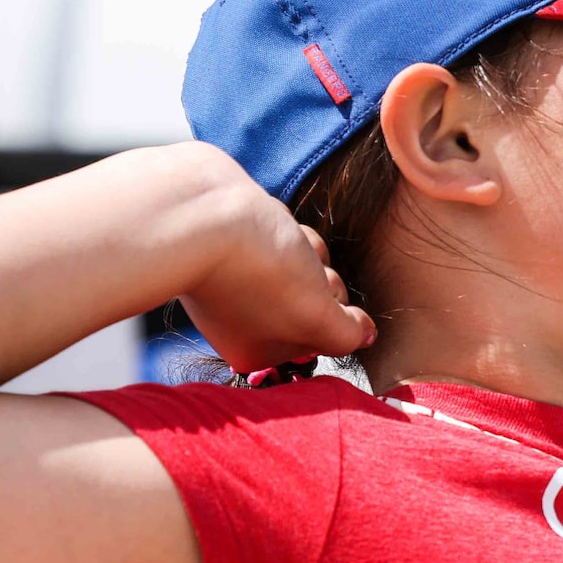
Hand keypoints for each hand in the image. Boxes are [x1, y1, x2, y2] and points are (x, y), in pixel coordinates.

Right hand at [178, 159, 375, 374]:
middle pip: (317, 298)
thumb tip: (364, 336)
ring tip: (274, 242)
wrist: (198, 211)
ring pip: (306, 264)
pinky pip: (286, 236)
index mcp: (256, 351)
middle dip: (318, 277)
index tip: (314, 301)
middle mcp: (244, 321)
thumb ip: (344, 335)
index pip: (323, 335)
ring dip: (305, 249)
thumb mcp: (315, 316)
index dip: (330, 312)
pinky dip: (285, 227)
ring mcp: (238, 280)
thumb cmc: (259, 271)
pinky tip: (265, 224)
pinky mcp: (236, 243)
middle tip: (290, 268)